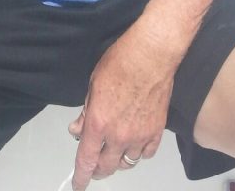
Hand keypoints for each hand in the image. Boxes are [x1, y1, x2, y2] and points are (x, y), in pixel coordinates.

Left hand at [69, 19, 174, 188]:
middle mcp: (118, 135)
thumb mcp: (93, 84)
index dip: (80, 176)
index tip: (78, 184)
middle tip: (95, 166)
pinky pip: (146, 154)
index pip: (86, 160)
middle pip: (107, 167)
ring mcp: (140, 136)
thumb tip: (78, 128)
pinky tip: (135, 144)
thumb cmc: (121, 62)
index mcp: (98, 123)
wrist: (150, 55)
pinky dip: (139, 153)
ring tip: (115, 151)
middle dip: (98, 170)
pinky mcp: (156, 131)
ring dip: (118, 160)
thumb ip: (86, 111)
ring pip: (127, 162)